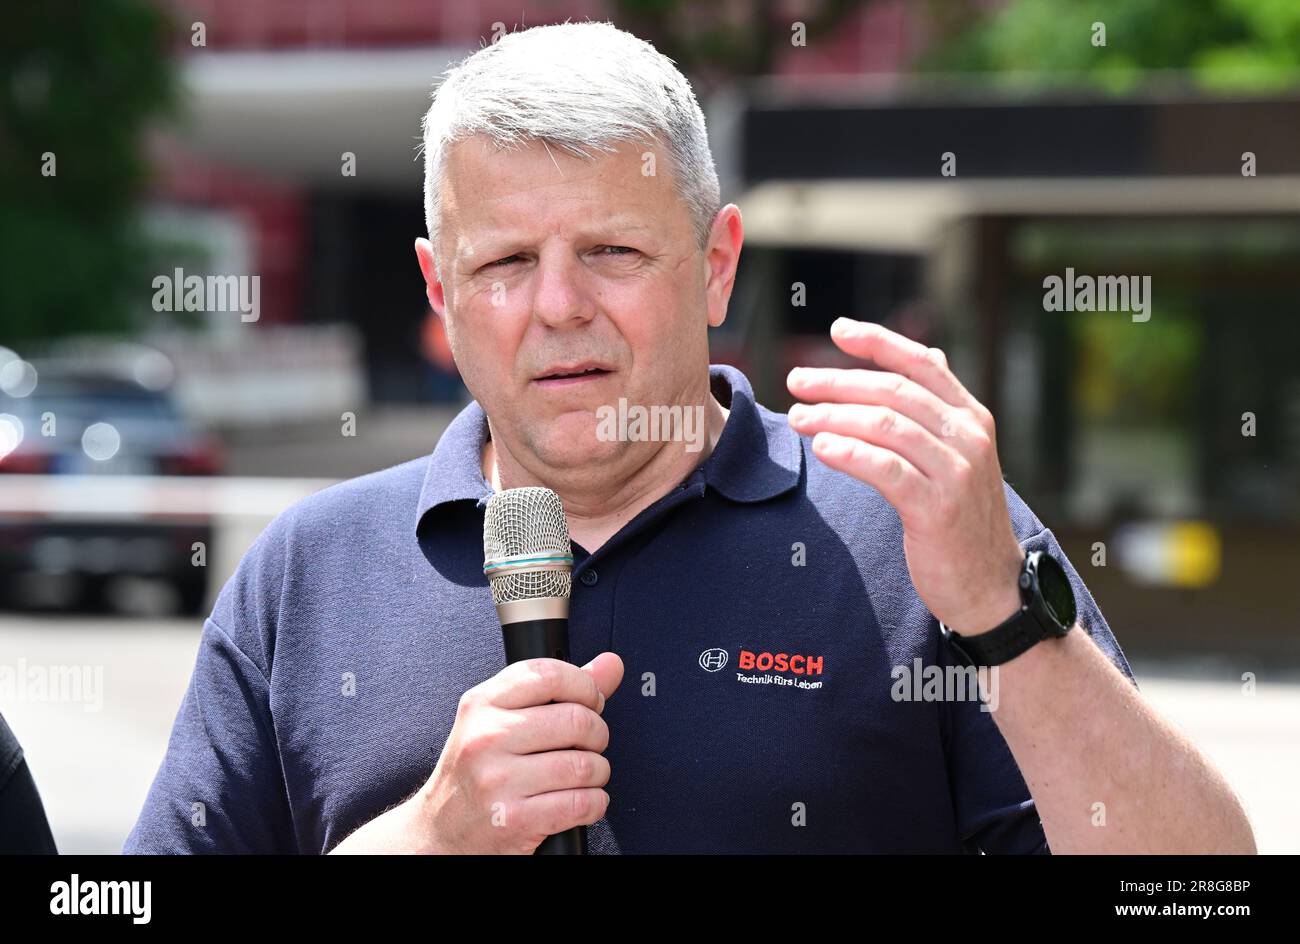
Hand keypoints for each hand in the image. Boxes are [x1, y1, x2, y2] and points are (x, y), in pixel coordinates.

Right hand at [329, 652, 623, 853]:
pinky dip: (595, 803)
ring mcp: (498, 781)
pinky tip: (581, 801)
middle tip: (590, 743)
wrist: (441, 831)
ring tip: (584, 775)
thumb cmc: (478, 770)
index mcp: (482, 704)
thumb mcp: (503, 719)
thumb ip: (560, 690)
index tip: (591, 701)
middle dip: (597, 734)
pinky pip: (582, 803)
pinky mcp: (513, 820)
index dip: (585, 686)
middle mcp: (486, 738)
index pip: (550, 675)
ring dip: (598, 772)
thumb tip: (611, 664)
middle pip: (576, 720)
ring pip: (584, 764)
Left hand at [786, 318, 1023, 636]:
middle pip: (893, 392)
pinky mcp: (938, 508)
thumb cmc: (962, 519)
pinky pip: (886, 470)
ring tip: (797, 418)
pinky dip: (850, 454)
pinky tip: (822, 448)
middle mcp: (969, 437)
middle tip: (796, 381)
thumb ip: (942, 409)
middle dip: (838, 381)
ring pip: (885, 426)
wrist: (991, 587)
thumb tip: (932, 355)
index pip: (922, 364)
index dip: (879, 341)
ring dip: (833, 417)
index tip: (837, 330)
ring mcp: (956, 472)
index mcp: (972, 417)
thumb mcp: (961, 455)